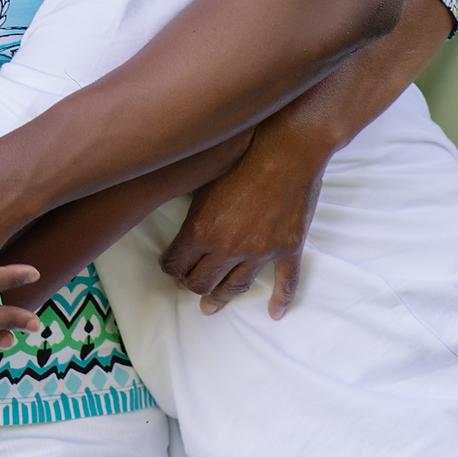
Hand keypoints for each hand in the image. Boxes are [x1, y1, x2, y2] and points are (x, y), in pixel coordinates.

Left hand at [159, 130, 326, 316]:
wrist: (288, 144)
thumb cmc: (241, 152)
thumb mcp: (203, 177)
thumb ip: (190, 205)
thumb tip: (176, 214)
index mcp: (200, 229)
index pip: (175, 263)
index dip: (169, 267)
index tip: (169, 265)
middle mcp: (228, 247)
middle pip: (201, 282)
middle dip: (190, 285)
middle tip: (187, 283)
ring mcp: (260, 251)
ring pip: (234, 287)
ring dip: (220, 298)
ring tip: (210, 307)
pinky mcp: (287, 247)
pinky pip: (284, 282)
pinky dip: (280, 299)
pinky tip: (274, 312)